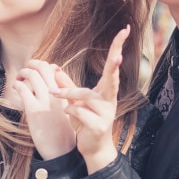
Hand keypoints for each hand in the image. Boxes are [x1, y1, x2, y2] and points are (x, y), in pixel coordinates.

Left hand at [14, 60, 76, 159]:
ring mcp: (45, 101)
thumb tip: (52, 85)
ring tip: (19, 78)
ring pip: (32, 74)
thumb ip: (60, 96)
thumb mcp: (66, 109)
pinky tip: (16, 88)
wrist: (61, 149)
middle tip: (26, 68)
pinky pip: (22, 89)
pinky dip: (17, 84)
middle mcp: (56, 94)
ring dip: (23, 72)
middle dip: (32, 63)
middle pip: (43, 67)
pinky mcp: (33, 110)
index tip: (37, 71)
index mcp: (64, 93)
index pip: (54, 69)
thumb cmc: (62, 131)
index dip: (44, 66)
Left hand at [50, 25, 129, 172]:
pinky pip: (78, 111)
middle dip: (115, 64)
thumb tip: (55, 70)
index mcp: (106, 91)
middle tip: (119, 53)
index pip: (113, 66)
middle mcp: (110, 99)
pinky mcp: (99, 125)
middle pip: (111, 77)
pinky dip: (69, 112)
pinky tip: (68, 116)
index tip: (125, 30)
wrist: (93, 148)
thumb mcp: (76, 102)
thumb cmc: (86, 121)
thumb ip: (67, 87)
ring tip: (54, 95)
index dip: (117, 48)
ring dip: (67, 95)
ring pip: (85, 95)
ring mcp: (106, 112)